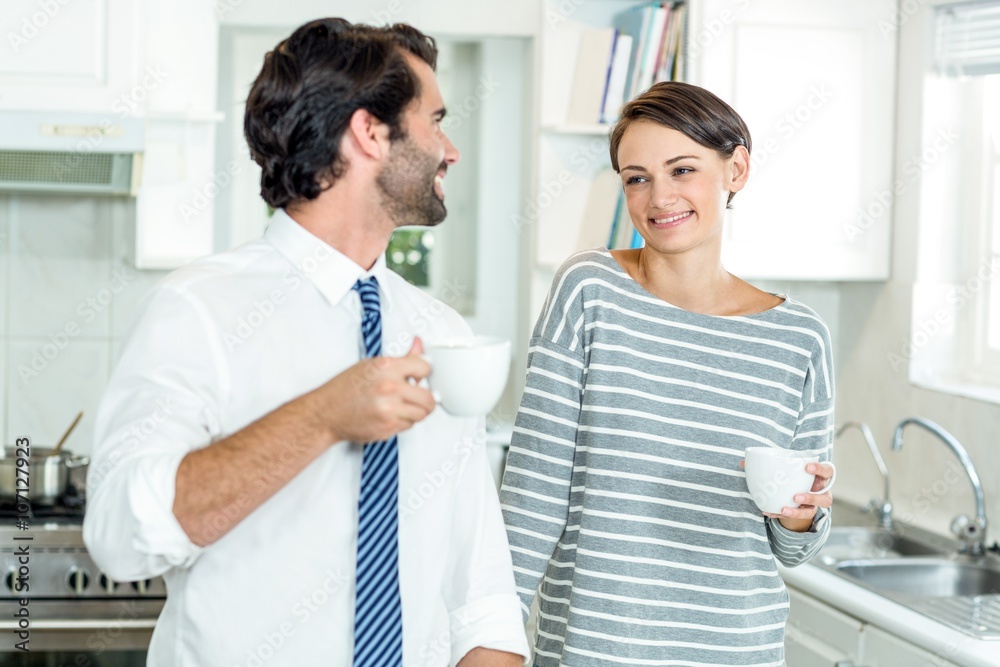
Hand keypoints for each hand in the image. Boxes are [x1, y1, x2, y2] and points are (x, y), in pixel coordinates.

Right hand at [314, 337, 434, 443]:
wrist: (326, 413)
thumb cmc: (345, 389)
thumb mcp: (371, 365)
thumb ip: (401, 358)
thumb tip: (419, 345)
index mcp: (386, 368)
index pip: (424, 367)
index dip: (424, 371)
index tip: (420, 374)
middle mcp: (390, 389)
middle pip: (429, 397)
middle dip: (427, 396)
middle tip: (420, 394)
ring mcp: (390, 411)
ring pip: (422, 414)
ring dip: (416, 410)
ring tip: (404, 404)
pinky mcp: (388, 428)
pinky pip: (409, 425)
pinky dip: (404, 421)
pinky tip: (392, 413)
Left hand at [765, 461, 834, 531]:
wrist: (795, 488)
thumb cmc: (794, 474)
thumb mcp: (790, 467)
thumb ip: (772, 463)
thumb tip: (744, 462)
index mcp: (820, 477)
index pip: (827, 471)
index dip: (820, 469)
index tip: (807, 467)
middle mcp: (821, 492)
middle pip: (826, 499)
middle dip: (811, 499)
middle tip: (796, 497)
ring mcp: (814, 505)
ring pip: (812, 512)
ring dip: (798, 512)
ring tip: (784, 509)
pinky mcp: (804, 513)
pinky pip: (795, 518)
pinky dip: (782, 515)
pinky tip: (769, 512)